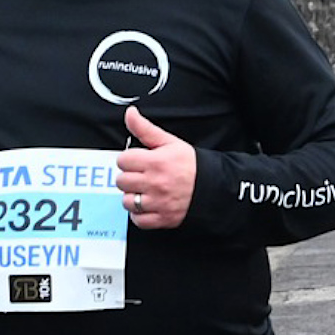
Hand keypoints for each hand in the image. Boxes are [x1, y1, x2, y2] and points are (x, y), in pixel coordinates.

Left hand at [116, 107, 196, 228]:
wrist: (213, 185)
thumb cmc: (191, 165)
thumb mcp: (169, 142)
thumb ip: (145, 129)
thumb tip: (130, 114)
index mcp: (155, 162)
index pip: (123, 160)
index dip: (128, 160)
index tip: (136, 162)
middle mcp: (155, 183)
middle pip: (121, 181)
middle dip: (129, 177)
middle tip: (140, 176)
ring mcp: (158, 202)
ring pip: (127, 201)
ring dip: (132, 197)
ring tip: (143, 191)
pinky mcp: (162, 218)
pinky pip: (138, 220)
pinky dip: (139, 215)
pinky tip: (147, 205)